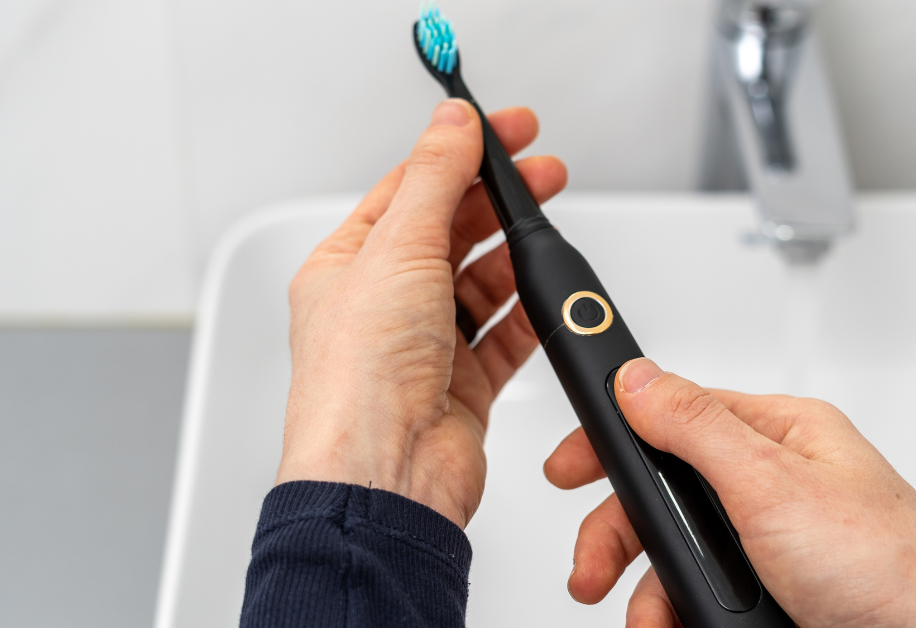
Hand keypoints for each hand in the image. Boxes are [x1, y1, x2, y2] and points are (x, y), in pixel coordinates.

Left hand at [277, 99, 566, 527]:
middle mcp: (383, 306)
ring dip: (514, 255)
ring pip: (480, 284)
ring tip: (547, 228)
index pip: (408, 191)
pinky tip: (544, 294)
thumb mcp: (398, 250)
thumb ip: (435, 180)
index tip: (504, 131)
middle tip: (543, 173)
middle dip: (497, 200)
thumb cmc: (359, 381)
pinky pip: (503, 337)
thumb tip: (453, 126)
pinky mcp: (462, 385)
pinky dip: (527, 314)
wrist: (386, 475)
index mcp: (347, 267)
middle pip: (450, 233)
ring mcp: (424, 347)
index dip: (458, 154)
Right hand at [544, 358, 915, 627]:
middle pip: (664, 493)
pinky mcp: (773, 589)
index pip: (672, 414)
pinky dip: (681, 611)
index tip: (567, 467)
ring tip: (652, 619)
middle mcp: (772, 481)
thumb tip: (637, 378)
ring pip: (679, 551)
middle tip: (592, 570)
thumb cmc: (887, 567)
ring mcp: (772, 539)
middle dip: (620, 534)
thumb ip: (695, 426)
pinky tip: (680, 623)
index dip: (612, 441)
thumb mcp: (772, 484)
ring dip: (650, 587)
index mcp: (778, 434)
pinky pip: (703, 591)